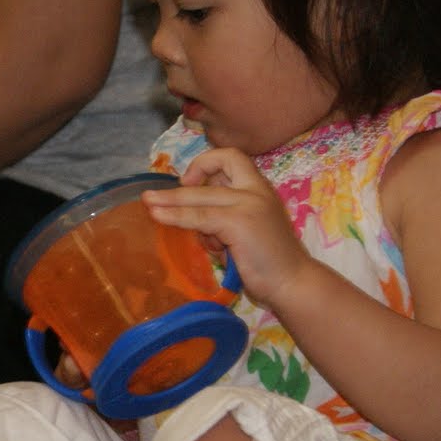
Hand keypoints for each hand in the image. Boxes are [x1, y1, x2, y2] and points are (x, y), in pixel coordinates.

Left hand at [140, 148, 309, 307]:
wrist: (293, 283)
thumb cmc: (268, 263)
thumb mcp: (245, 231)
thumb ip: (223, 218)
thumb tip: (188, 216)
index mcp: (260, 189)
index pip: (232, 158)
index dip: (207, 163)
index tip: (191, 182)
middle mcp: (257, 189)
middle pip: (216, 168)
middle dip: (183, 180)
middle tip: (153, 195)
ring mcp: (249, 203)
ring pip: (201, 195)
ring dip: (170, 199)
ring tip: (147, 203)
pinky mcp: (239, 222)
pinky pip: (199, 216)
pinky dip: (176, 216)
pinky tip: (160, 217)